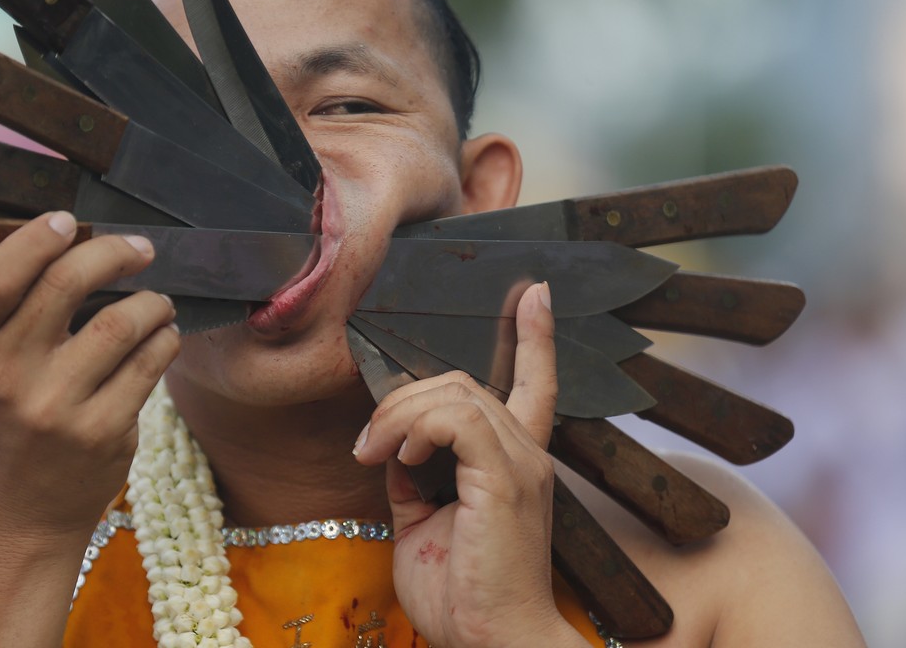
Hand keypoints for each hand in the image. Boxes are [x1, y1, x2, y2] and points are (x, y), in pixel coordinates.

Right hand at [0, 211, 178, 539]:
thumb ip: (15, 313)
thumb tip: (78, 240)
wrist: (16, 516)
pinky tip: (163, 337)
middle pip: (66, 286)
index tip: (68, 220)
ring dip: (152, 301)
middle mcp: (8, 378)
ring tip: (156, 302)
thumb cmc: (5, 422)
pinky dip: (165, 339)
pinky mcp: (103, 433)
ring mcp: (57, 409)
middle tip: (141, 248)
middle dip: (113, 253)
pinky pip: (150, 364)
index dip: (33, 240)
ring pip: (122, 322)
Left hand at [352, 283, 585, 647]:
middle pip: (464, 382)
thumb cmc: (461, 595)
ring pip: (455, 392)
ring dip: (400, 416)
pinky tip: (401, 459)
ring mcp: (520, 464)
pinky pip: (457, 419)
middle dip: (404, 398)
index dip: (535, 338)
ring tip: (376, 452)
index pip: (537, 385)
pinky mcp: (505, 479)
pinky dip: (418, 428)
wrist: (490, 643)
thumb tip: (390, 448)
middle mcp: (527, 455)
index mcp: (516, 462)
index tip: (534, 293)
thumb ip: (414, 479)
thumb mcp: (424, 524)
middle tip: (369, 443)